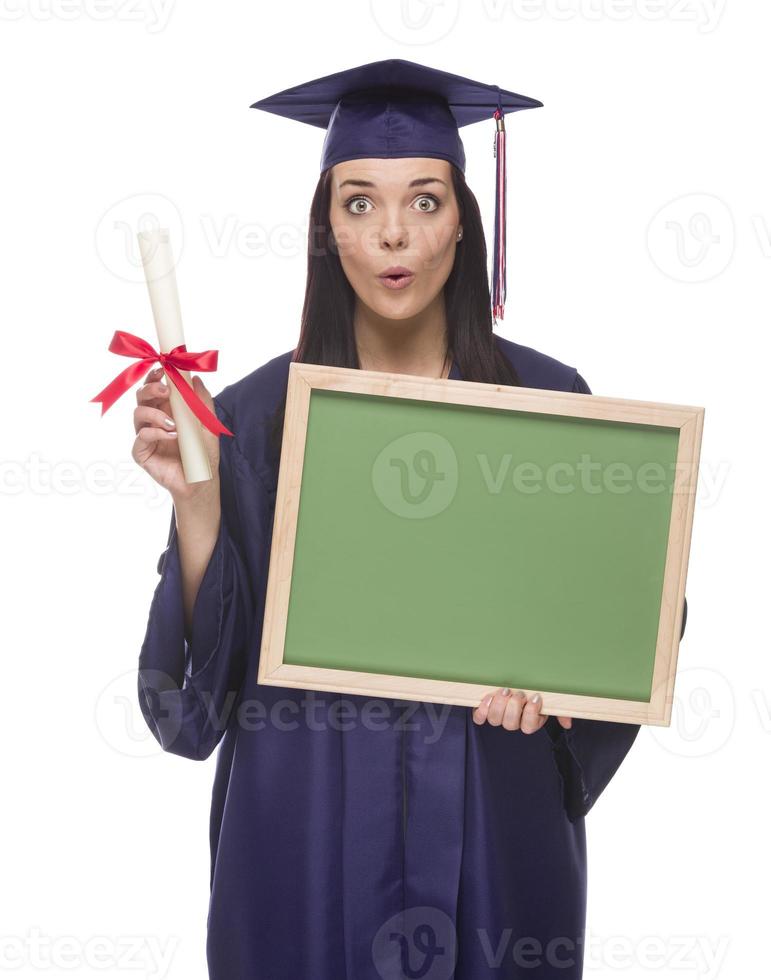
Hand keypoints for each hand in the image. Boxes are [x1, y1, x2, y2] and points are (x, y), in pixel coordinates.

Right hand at [131, 366, 220, 501]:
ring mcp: (145, 435)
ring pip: (138, 413)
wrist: (200, 481)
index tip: (163, 369)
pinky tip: (172, 436)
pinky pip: (141, 436)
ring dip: (155, 413)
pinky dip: (156, 432)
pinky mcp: (141, 452)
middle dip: (150, 388)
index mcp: (167, 409)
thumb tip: (195, 378)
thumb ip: (202, 401)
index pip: (156, 387)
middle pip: (141, 396)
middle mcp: (153, 419)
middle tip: (165, 390)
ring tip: (173, 423)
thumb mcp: (208, 424)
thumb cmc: (203, 453)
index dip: (156, 375)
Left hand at [472, 688, 572, 733]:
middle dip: (515, 707)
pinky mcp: (484, 711)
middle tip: (519, 692)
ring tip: (505, 690)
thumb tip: (567, 724)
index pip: (529, 727)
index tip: (535, 697)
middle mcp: (513, 721)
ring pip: (496, 720)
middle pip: (511, 725)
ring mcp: (498, 716)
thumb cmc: (534, 688)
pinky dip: (483, 710)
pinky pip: (480, 718)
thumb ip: (560, 710)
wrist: (515, 678)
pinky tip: (488, 698)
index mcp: (530, 721)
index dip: (531, 714)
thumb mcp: (550, 698)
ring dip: (500, 705)